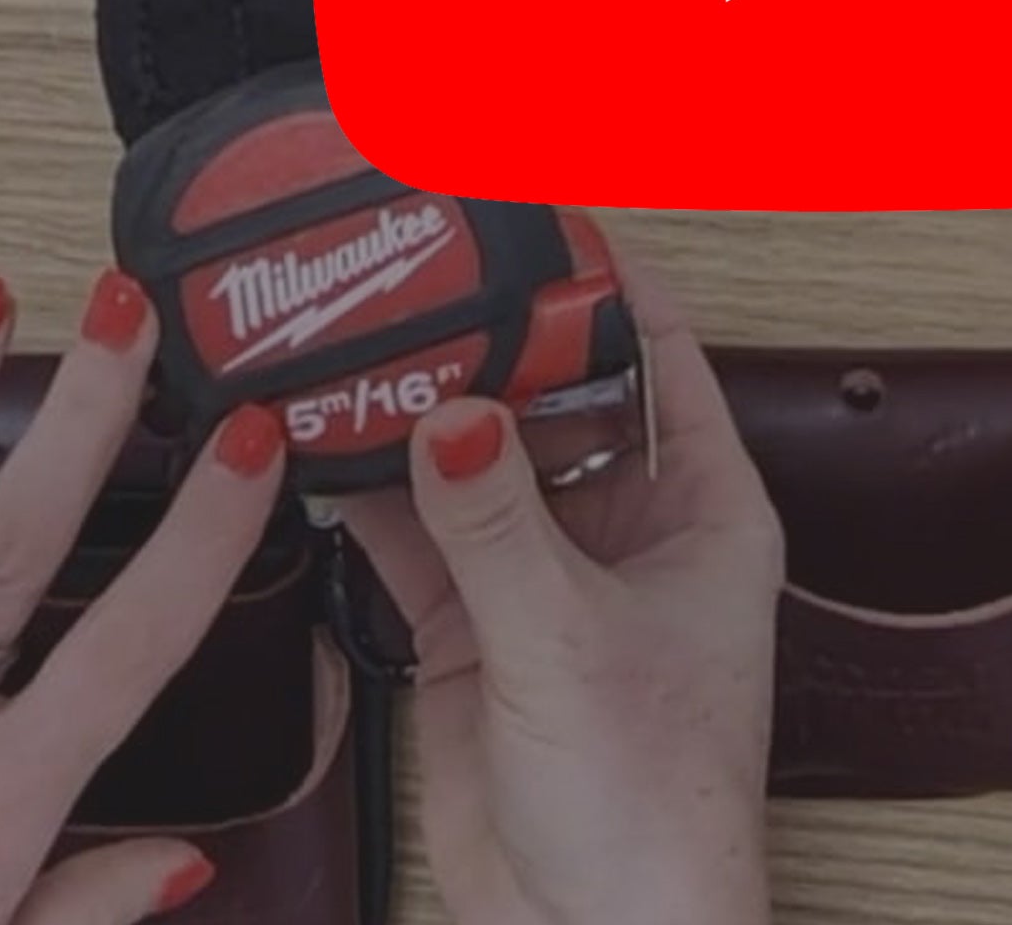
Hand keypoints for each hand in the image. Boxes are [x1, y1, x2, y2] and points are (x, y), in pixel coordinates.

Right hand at [339, 246, 785, 924]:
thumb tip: (451, 415)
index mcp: (701, 506)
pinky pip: (413, 529)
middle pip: (550, 389)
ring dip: (411, 405)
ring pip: (472, 454)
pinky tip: (311, 439)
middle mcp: (625, 527)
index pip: (657, 347)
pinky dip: (363, 486)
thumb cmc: (655, 808)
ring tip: (340, 335)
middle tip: (408, 260)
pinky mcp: (472, 626)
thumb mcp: (575, 643)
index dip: (601, 270)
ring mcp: (544, 574)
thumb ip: (502, 525)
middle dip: (484, 330)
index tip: (534, 202)